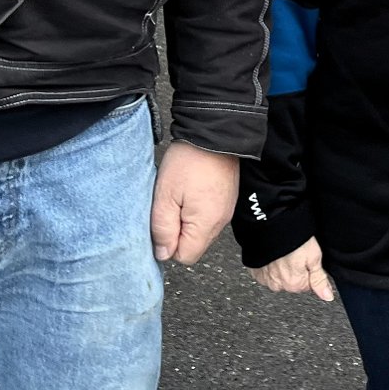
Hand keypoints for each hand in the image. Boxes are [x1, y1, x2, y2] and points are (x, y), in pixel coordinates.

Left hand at [151, 141, 240, 264]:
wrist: (214, 132)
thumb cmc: (189, 160)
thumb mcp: (165, 195)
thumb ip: (162, 229)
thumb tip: (163, 254)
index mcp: (205, 224)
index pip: (185, 256)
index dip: (168, 245)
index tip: (162, 223)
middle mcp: (220, 222)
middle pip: (194, 245)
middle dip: (177, 233)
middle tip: (169, 206)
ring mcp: (225, 211)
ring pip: (200, 231)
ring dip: (186, 221)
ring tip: (179, 196)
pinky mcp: (227, 200)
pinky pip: (208, 217)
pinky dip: (196, 210)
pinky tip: (189, 191)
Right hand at [252, 237, 335, 300]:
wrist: (269, 224)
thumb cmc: (293, 237)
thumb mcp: (314, 256)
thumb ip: (320, 279)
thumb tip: (327, 296)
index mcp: (295, 284)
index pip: (308, 284)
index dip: (309, 270)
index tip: (307, 258)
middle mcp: (278, 285)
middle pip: (292, 281)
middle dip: (295, 270)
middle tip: (296, 253)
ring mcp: (265, 278)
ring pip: (279, 277)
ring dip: (282, 267)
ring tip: (284, 251)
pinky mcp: (255, 270)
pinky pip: (266, 272)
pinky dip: (270, 265)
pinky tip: (274, 253)